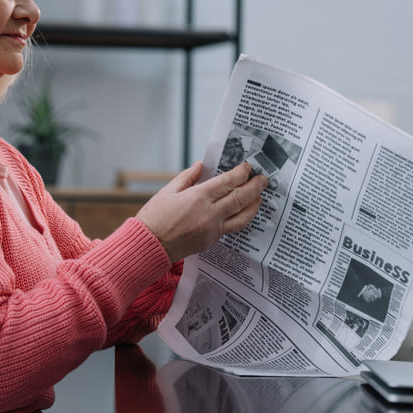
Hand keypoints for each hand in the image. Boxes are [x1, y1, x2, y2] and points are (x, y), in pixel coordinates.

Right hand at [136, 162, 266, 261]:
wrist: (149, 245)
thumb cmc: (154, 217)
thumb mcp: (168, 191)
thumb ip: (187, 177)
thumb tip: (201, 166)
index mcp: (198, 197)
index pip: (227, 182)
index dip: (241, 173)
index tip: (248, 167)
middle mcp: (209, 214)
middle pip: (240, 198)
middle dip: (254, 187)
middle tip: (264, 179)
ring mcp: (212, 229)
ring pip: (241, 217)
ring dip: (253, 206)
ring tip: (259, 197)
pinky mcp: (211, 241)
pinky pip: (231, 228)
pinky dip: (240, 218)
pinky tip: (242, 212)